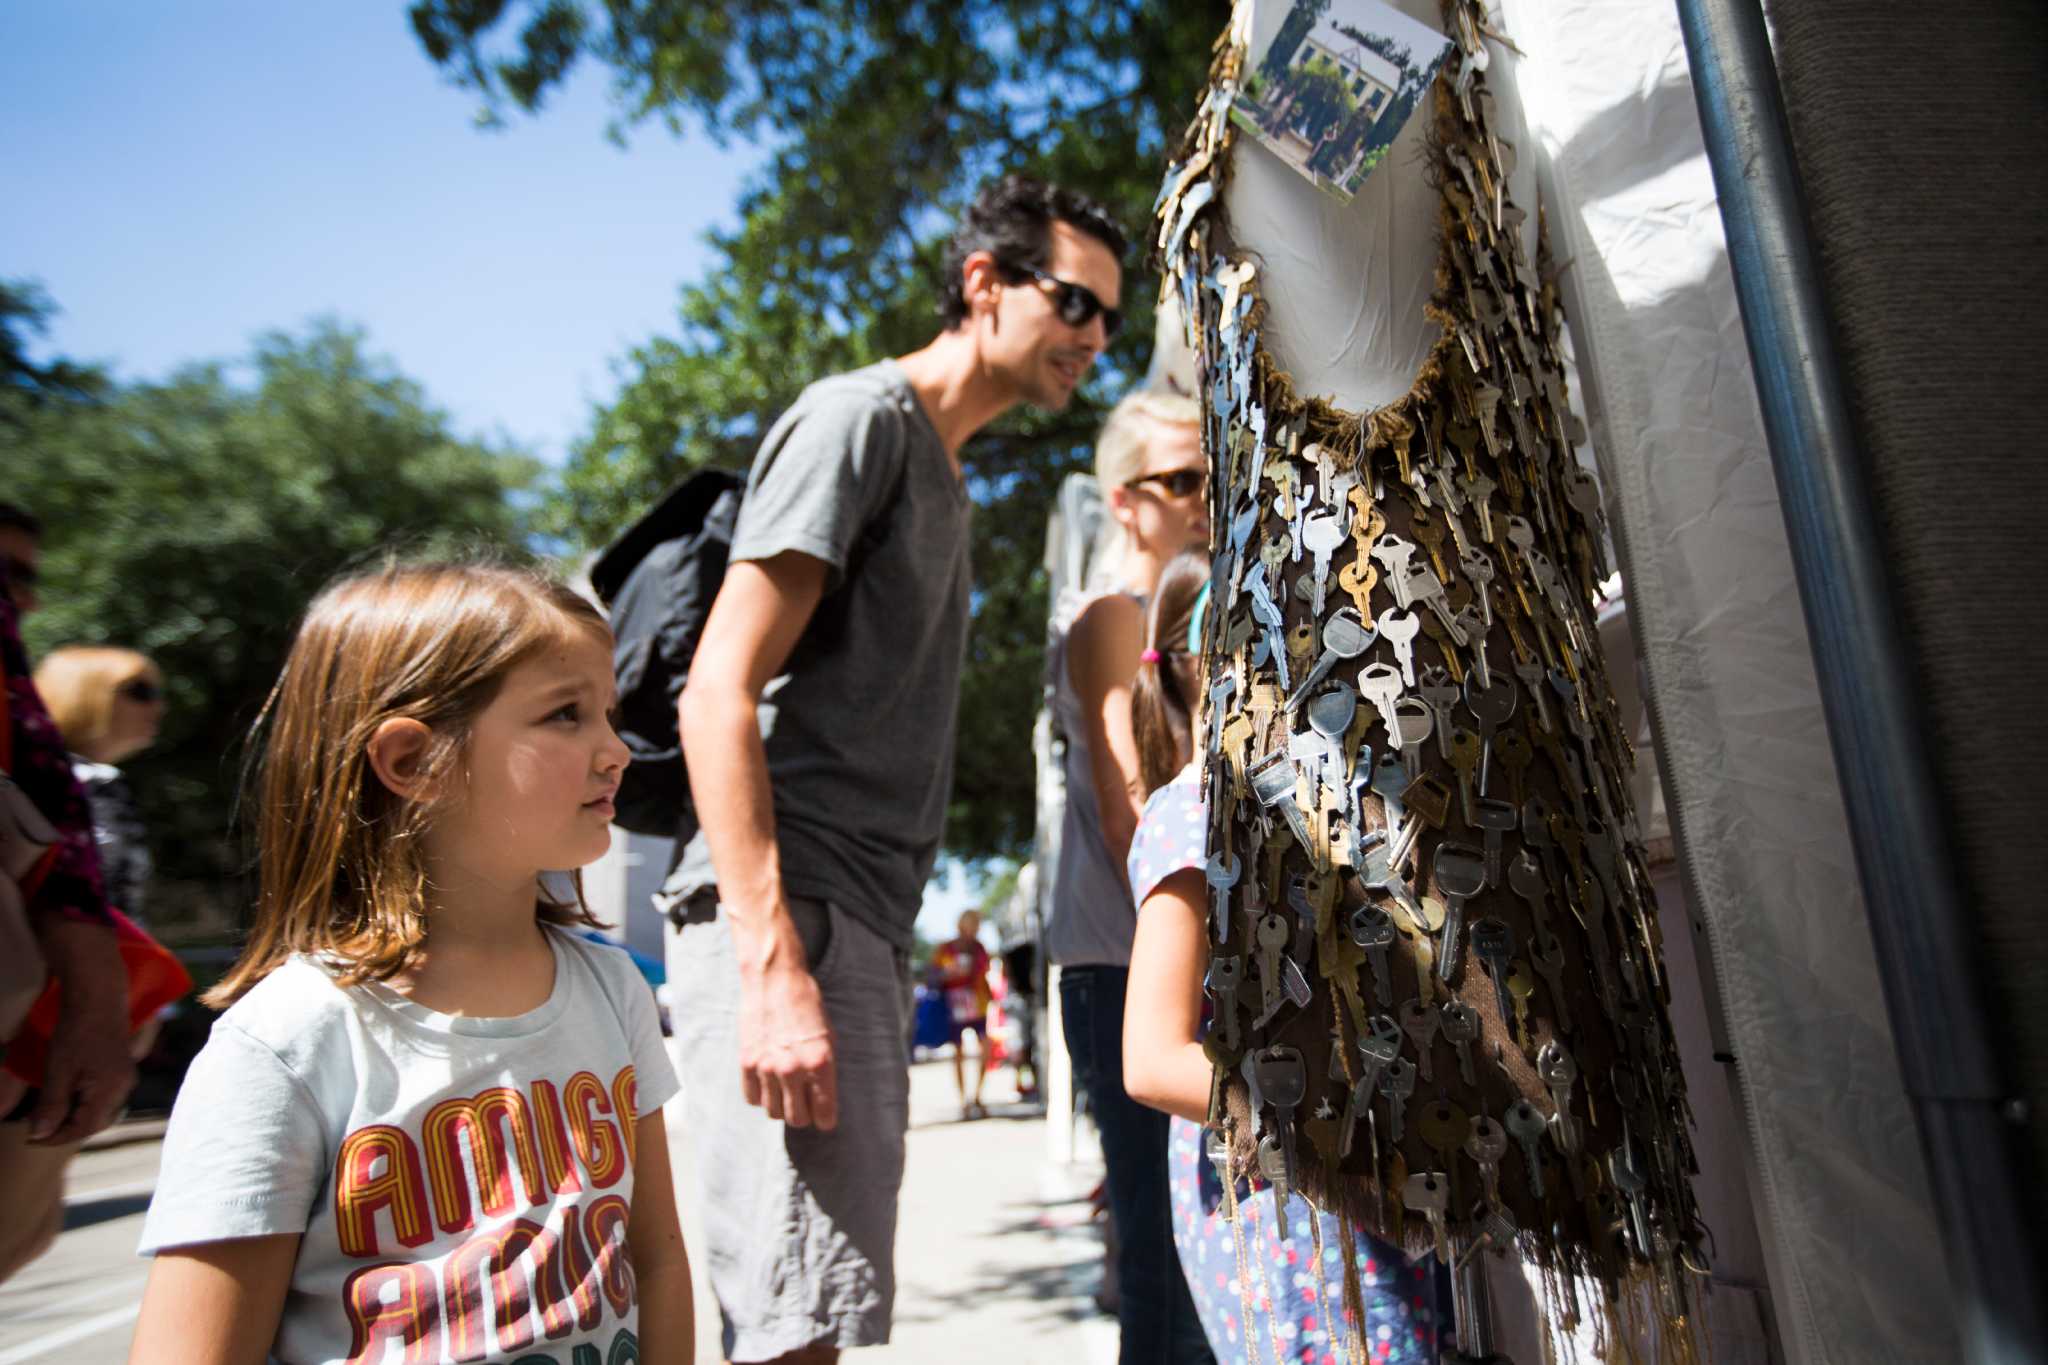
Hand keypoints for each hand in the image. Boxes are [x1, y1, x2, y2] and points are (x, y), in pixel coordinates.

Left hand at [29, 918, 134, 1144]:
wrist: (99, 998)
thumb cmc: (77, 1032)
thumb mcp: (58, 1071)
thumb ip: (51, 1106)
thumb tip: (40, 1135)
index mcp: (110, 1091)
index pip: (83, 1129)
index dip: (55, 1138)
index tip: (30, 1138)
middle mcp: (124, 1088)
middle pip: (95, 1123)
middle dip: (67, 1131)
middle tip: (38, 1131)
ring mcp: (125, 1079)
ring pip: (101, 1112)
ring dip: (76, 1119)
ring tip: (50, 1117)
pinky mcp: (122, 1069)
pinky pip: (105, 1098)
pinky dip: (85, 1105)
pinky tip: (68, 1099)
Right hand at [735, 919, 837, 1130]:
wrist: (775, 980)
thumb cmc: (808, 1006)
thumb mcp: (829, 1037)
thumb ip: (824, 1072)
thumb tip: (822, 1102)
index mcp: (820, 1063)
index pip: (824, 1115)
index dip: (825, 1120)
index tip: (824, 1118)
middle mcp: (793, 1069)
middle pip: (797, 1119)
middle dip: (804, 1114)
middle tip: (805, 1102)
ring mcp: (767, 1067)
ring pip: (774, 1111)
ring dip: (781, 1105)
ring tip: (786, 1088)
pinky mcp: (746, 1063)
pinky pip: (752, 1098)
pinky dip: (761, 1095)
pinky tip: (768, 1081)